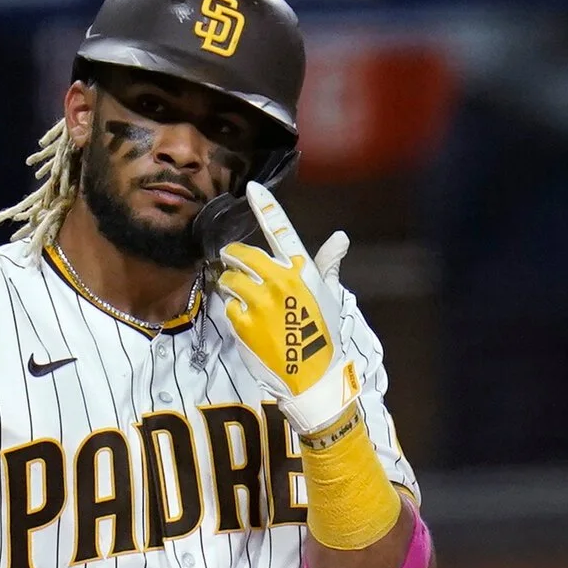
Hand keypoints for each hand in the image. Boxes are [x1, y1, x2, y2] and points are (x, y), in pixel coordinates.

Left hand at [217, 183, 359, 434]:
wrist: (312, 378)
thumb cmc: (324, 335)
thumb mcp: (329, 297)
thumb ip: (327, 265)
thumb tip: (341, 237)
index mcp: (302, 270)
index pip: (282, 231)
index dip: (266, 207)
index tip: (252, 189)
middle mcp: (280, 280)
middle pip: (242, 254)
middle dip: (235, 258)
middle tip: (236, 266)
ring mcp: (258, 301)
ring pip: (229, 279)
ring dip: (231, 286)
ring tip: (246, 301)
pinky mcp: (242, 322)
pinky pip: (227, 305)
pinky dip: (233, 311)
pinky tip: (247, 322)